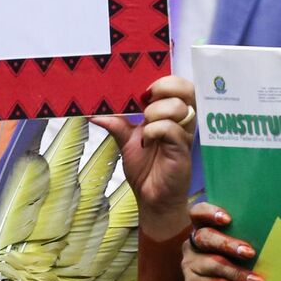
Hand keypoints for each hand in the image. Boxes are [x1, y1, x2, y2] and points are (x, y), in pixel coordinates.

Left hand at [95, 76, 197, 238]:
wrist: (151, 198)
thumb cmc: (146, 170)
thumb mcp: (126, 141)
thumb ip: (116, 123)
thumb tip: (95, 113)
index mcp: (171, 114)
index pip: (179, 86)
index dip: (164, 81)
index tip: (142, 93)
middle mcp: (181, 122)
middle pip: (186, 89)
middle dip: (164, 89)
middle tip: (145, 101)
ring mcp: (183, 135)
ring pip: (178, 107)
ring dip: (156, 112)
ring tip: (145, 128)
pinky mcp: (182, 150)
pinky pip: (170, 129)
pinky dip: (154, 131)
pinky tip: (147, 142)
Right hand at [180, 201, 261, 280]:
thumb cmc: (238, 277)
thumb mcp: (242, 258)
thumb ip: (246, 246)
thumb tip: (271, 239)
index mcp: (204, 231)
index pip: (197, 213)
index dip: (209, 212)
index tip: (228, 219)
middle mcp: (192, 247)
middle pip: (206, 237)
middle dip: (229, 244)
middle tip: (250, 253)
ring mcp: (190, 267)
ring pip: (214, 263)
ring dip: (239, 272)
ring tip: (258, 280)